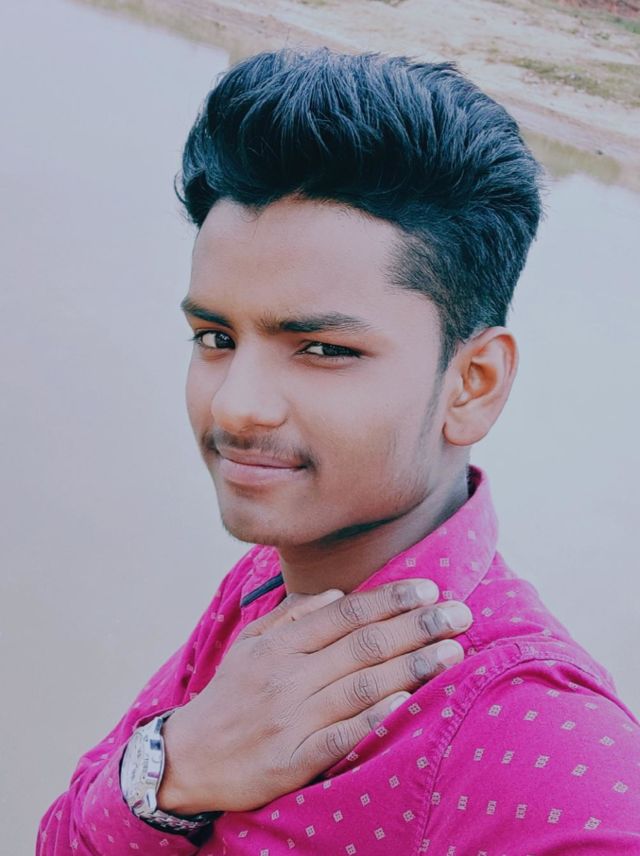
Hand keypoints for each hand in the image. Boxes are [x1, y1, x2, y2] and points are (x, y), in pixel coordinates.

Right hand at [157, 580, 471, 813]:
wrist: (187, 758)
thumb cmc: (228, 695)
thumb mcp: (250, 645)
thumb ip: (292, 616)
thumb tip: (337, 594)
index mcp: (280, 646)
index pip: (345, 614)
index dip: (390, 599)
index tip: (429, 588)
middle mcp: (288, 677)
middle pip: (363, 645)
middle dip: (416, 626)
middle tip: (459, 613)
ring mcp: (292, 719)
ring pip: (361, 687)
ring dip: (411, 667)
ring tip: (451, 653)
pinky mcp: (293, 760)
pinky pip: (342, 737)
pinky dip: (375, 720)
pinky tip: (407, 705)